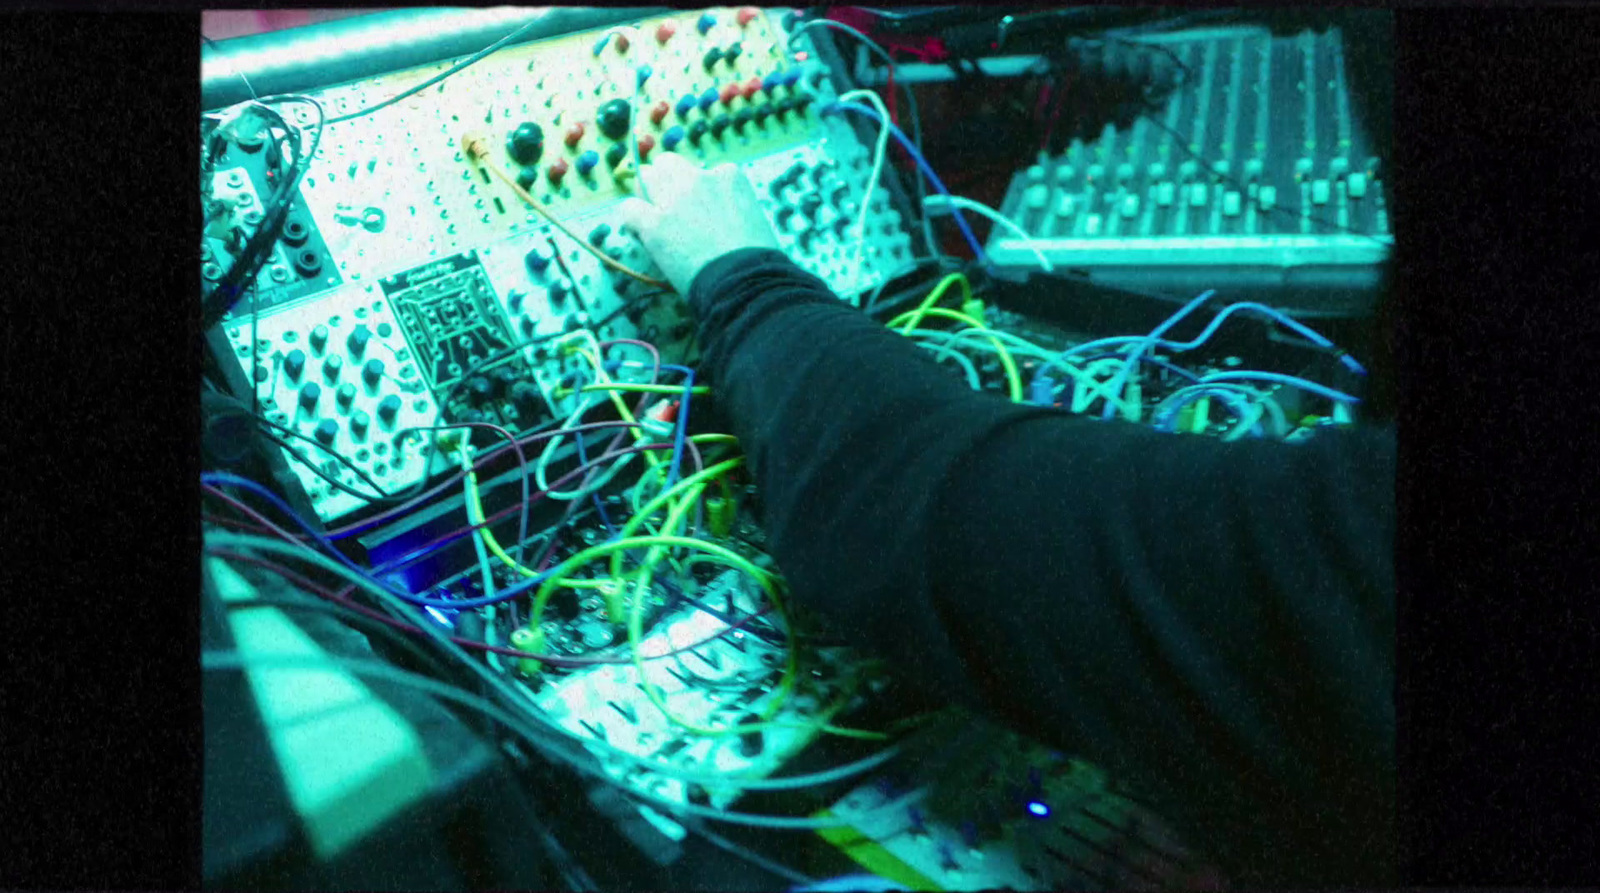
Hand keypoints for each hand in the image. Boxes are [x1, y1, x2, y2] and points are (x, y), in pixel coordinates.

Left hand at [618, 152, 779, 294]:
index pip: (702, 171)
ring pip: (646, 178)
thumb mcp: (752, 217)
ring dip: (647, 195)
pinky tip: (641, 235)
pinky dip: (632, 221)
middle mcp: (699, 179)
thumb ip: (729, 206)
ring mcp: (673, 199)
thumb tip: (714, 217)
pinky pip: (628, 209)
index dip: (697, 192)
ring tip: (654, 219)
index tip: (701, 211)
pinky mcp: (653, 223)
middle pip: (668, 165)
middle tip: (671, 209)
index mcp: (728, 175)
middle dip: (666, 182)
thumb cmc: (759, 260)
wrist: (746, 283)